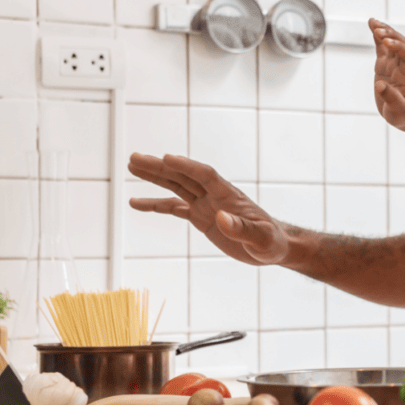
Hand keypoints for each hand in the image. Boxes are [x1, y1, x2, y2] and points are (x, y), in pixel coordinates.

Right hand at [128, 153, 289, 266]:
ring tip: (132, 167)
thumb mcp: (260, 239)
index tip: (167, 157)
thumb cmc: (270, 242)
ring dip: (155, 177)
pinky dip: (156, 204)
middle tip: (134, 158)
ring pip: (176, 186)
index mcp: (229, 196)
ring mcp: (206, 205)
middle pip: (184, 176)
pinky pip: (174, 208)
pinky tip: (136, 203)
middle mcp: (215, 196)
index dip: (187, 166)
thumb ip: (242, 229)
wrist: (272, 247)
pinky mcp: (201, 217)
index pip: (205, 175)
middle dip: (160, 167)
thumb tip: (222, 218)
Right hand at [369, 17, 404, 130]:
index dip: (399, 47)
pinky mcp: (384, 65)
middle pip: (401, 44)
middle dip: (391, 35)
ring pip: (391, 42)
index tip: (387, 42)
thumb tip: (380, 86)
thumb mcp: (397, 110)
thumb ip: (390, 98)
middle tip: (377, 29)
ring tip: (372, 21)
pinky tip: (371, 25)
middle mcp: (401, 66)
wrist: (404, 115)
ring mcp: (393, 64)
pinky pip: (382, 47)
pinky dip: (377, 36)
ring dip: (384, 30)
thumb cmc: (402, 114)